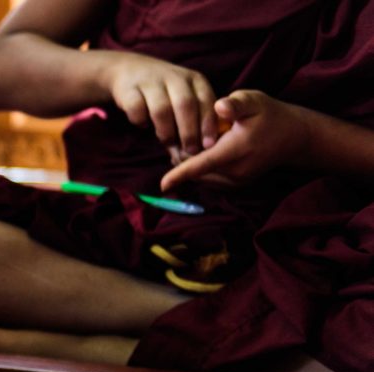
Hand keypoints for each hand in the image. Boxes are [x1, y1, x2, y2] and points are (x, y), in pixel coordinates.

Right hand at [102, 51, 219, 154]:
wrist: (128, 70)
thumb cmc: (164, 94)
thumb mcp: (183, 101)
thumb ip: (191, 124)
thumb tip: (193, 157)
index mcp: (194, 80)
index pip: (206, 101)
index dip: (208, 124)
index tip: (208, 145)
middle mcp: (175, 77)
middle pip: (186, 105)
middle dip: (189, 131)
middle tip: (189, 151)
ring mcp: (151, 81)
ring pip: (161, 109)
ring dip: (166, 131)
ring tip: (166, 142)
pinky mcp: (129, 89)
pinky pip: (137, 110)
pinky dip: (141, 121)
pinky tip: (143, 124)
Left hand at [161, 90, 310, 190]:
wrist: (293, 136)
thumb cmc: (270, 114)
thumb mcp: (253, 101)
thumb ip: (235, 104)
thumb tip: (219, 106)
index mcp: (237, 151)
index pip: (203, 165)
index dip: (180, 174)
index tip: (163, 184)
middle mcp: (235, 171)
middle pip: (195, 170)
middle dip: (181, 157)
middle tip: (180, 136)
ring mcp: (236, 181)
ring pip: (200, 176)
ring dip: (190, 163)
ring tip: (194, 141)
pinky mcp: (236, 185)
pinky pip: (208, 179)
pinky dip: (199, 168)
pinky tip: (203, 151)